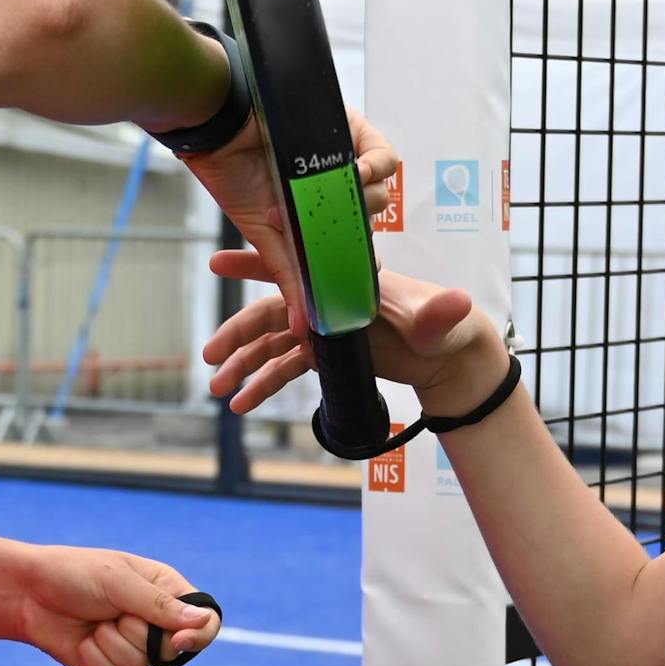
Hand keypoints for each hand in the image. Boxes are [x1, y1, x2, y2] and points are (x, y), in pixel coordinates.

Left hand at [12, 545, 220, 665]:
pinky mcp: (109, 662)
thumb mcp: (118, 581)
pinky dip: (96, 658)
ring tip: (95, 621)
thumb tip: (202, 621)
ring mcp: (132, 643)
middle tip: (115, 614)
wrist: (27, 594)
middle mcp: (154, 619)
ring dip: (112, 644)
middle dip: (140, 635)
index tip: (179, 641)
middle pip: (172, 650)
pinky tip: (82, 638)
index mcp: (165, 590)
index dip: (199, 635)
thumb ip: (159, 604)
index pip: (204, 619)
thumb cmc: (73, 574)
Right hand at [178, 108, 404, 345]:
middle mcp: (332, 184)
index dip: (360, 258)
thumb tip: (301, 328)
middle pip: (367, 216)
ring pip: (379, 191)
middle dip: (351, 229)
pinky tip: (357, 174)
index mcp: (315, 210)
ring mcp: (343, 158)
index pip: (351, 238)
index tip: (364, 276)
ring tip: (333, 203)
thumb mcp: (267, 239)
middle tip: (326, 230)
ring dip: (360, 203)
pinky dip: (375, 169)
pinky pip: (382, 157)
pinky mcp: (351, 132)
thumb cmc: (234, 179)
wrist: (220, 131)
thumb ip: (291, 277)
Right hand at [202, 262, 500, 416]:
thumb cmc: (444, 326)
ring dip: (242, 365)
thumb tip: (456, 303)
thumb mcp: (440, 319)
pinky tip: (242, 404)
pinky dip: (263, 384)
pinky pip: (286, 369)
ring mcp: (322, 328)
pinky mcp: (325, 354)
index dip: (258, 264)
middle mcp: (326, 301)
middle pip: (271, 313)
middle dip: (237, 333)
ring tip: (216, 389)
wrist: (449, 356)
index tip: (219, 262)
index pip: (296, 269)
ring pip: (272, 345)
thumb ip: (439, 313)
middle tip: (208, 354)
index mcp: (345, 283)